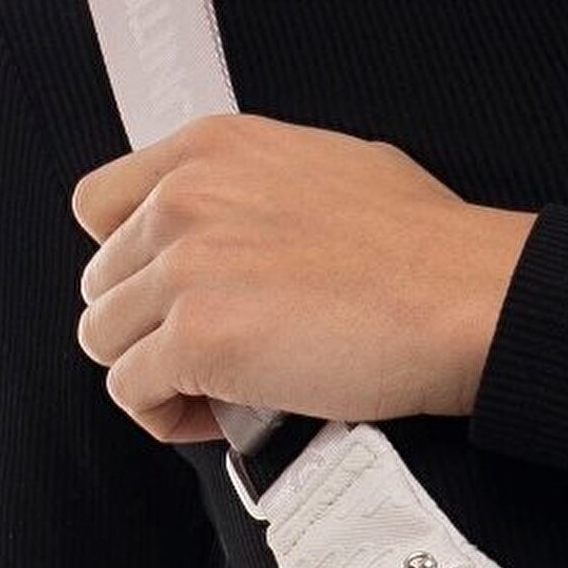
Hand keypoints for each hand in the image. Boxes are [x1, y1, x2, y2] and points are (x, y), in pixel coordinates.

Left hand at [70, 111, 538, 443]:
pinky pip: (134, 392)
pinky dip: (167, 415)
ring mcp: (186, 269)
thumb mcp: (333, 167)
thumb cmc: (428, 247)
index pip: (101, 205)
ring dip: (154, 372)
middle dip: (149, 324)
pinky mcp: (198, 340)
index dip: (132, 261)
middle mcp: (186, 200)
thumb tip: (253, 233)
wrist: (466, 297)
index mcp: (214, 150)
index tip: (168, 291)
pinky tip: (218, 417)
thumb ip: (262, 189)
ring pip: (105, 340)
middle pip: (101, 281)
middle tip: (207, 353)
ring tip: (214, 390)